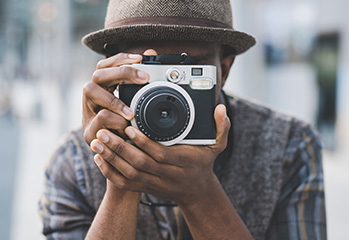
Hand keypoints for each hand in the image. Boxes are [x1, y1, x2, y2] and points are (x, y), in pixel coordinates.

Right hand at [82, 52, 150, 144]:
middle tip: (145, 78)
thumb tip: (152, 52)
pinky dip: (114, 121)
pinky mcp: (88, 132)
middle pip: (98, 73)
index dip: (121, 59)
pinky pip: (97, 119)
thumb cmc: (127, 126)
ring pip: (90, 90)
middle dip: (122, 73)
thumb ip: (142, 80)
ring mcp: (87, 113)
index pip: (106, 65)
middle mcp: (92, 98)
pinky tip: (125, 127)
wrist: (115, 156)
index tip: (141, 58)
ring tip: (132, 113)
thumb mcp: (137, 103)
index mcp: (102, 89)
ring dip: (115, 100)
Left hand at [90, 104, 230, 205]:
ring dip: (111, 158)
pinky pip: (125, 184)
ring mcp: (155, 183)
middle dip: (119, 148)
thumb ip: (221, 127)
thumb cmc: (203, 164)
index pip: (160, 154)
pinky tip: (98, 158)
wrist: (197, 192)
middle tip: (103, 132)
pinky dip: (109, 172)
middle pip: (140, 164)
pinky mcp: (145, 188)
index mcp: (182, 162)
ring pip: (129, 174)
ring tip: (96, 141)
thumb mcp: (217, 147)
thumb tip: (221, 108)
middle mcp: (167, 175)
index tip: (129, 127)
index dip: (144, 142)